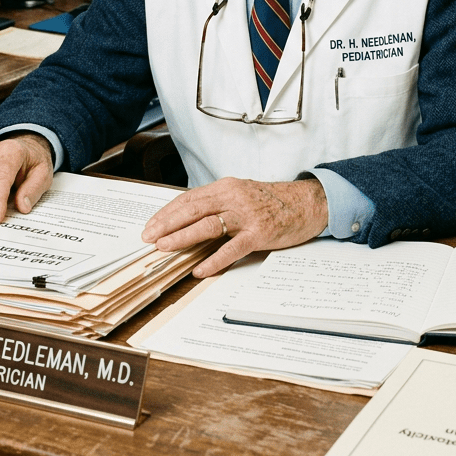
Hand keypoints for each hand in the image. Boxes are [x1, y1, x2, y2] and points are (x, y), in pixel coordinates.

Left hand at [141, 177, 327, 276]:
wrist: (307, 202)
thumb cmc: (272, 201)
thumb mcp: (241, 194)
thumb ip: (218, 203)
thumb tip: (188, 220)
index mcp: (226, 187)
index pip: (189, 198)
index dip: (167, 212)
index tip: (151, 224)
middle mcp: (233, 197)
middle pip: (193, 209)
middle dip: (167, 223)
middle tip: (148, 237)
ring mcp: (246, 215)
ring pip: (208, 225)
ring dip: (183, 237)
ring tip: (164, 247)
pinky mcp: (259, 233)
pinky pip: (232, 248)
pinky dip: (214, 259)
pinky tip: (200, 269)